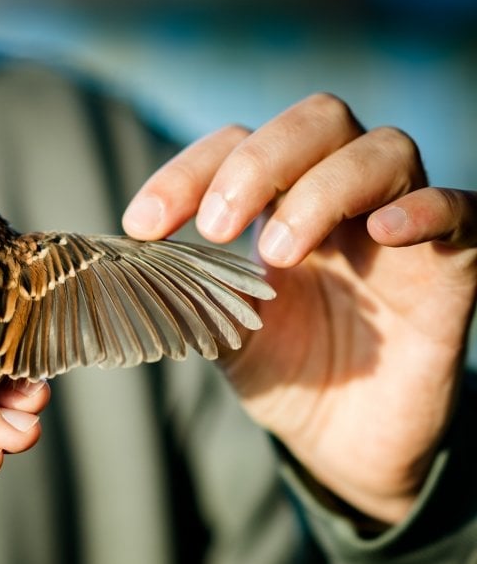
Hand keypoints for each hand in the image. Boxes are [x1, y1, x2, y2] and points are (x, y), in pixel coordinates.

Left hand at [124, 92, 476, 524]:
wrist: (341, 443)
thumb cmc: (282, 374)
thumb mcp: (220, 330)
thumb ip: (185, 288)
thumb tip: (120, 263)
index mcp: (279, 203)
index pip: (237, 145)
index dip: (187, 173)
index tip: (142, 224)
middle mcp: (339, 198)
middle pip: (317, 120)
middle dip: (259, 163)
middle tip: (217, 227)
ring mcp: (396, 228)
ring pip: (383, 151)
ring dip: (323, 189)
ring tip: (278, 254)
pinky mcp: (451, 267)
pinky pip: (461, 211)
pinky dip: (426, 210)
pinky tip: (384, 233)